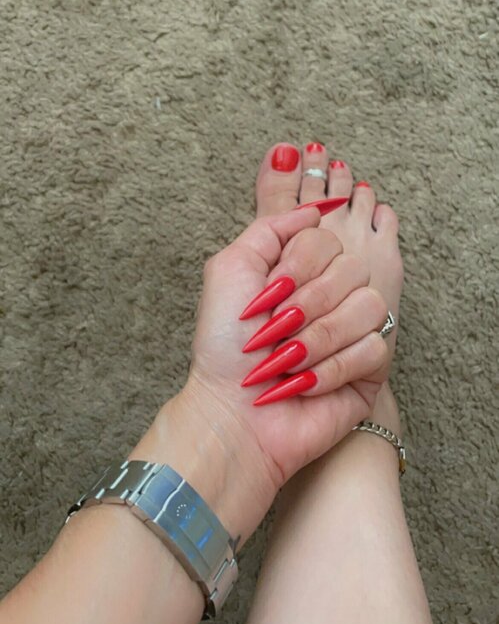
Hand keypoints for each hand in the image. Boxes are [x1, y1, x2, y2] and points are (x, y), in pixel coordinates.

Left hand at [131, 206, 388, 543]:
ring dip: (318, 339)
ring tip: (287, 362)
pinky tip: (305, 386)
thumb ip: (269, 228)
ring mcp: (356, 332)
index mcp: (303, 271)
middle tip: (273, 334)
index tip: (266, 295)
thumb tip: (314, 209)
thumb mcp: (229, 270)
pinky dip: (332, 369)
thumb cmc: (224, 348)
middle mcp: (333, 296)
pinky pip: (374, 348)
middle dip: (305, 305)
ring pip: (369, 307)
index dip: (298, 266)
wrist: (231, 414)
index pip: (328, 239)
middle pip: (352, 269)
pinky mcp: (371, 370)